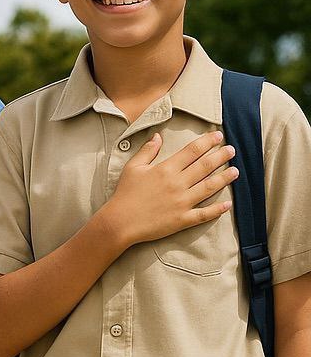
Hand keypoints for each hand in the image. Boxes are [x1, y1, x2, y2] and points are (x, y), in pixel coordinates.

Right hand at [100, 131, 237, 249]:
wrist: (121, 221)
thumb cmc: (125, 192)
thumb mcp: (133, 167)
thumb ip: (148, 151)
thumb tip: (158, 136)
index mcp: (165, 169)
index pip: (191, 151)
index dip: (206, 142)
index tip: (217, 135)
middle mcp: (177, 184)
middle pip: (204, 167)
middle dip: (220, 156)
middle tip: (231, 149)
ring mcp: (182, 202)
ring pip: (209, 188)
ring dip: (224, 178)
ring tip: (236, 171)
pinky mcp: (183, 219)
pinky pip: (205, 213)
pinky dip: (218, 209)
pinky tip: (228, 204)